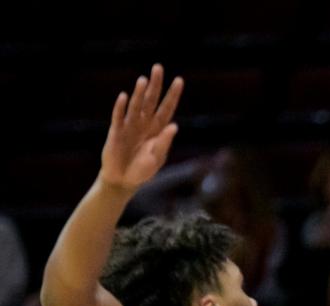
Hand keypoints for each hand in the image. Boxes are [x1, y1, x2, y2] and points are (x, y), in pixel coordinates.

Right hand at [99, 64, 183, 192]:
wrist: (123, 181)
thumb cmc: (143, 170)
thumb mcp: (157, 158)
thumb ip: (164, 142)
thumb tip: (175, 126)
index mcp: (158, 130)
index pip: (167, 108)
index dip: (173, 95)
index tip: (179, 80)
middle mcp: (144, 124)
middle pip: (151, 101)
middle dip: (156, 85)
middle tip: (158, 67)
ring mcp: (130, 126)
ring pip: (136, 106)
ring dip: (140, 93)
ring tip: (144, 80)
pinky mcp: (116, 132)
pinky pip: (118, 117)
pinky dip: (121, 107)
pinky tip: (124, 96)